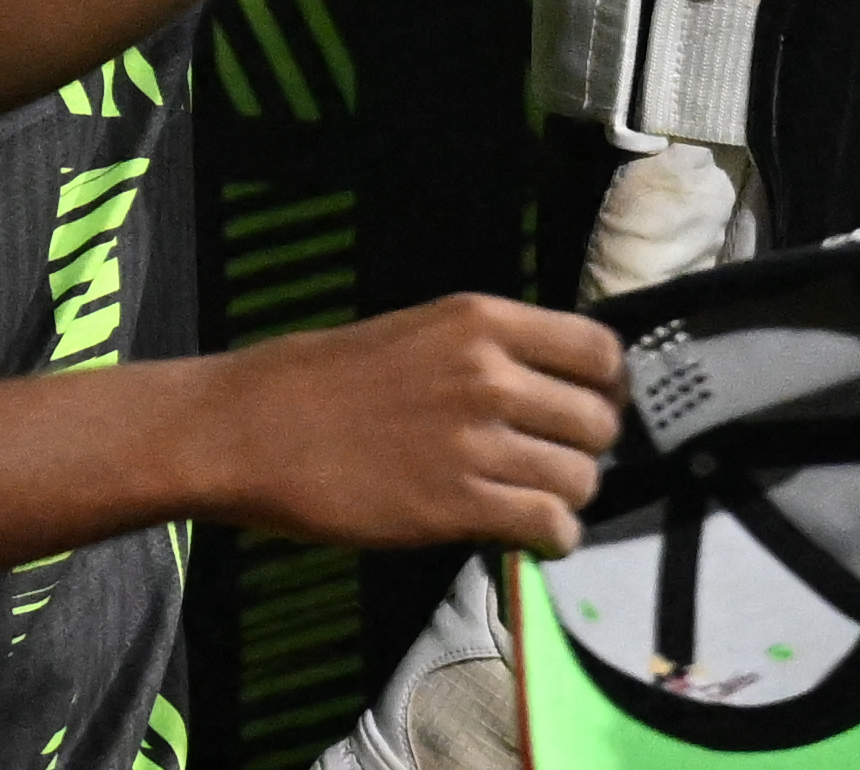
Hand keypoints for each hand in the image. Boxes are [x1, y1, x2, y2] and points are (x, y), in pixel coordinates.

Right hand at [186, 295, 629, 554]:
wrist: (252, 429)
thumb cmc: (322, 379)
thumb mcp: (416, 333)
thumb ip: (486, 353)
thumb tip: (550, 387)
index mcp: (480, 320)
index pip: (599, 350)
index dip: (608, 387)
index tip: (593, 407)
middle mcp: (489, 374)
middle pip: (598, 421)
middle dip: (589, 449)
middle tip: (558, 463)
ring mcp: (475, 442)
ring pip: (580, 478)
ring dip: (569, 498)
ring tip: (539, 503)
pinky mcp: (457, 506)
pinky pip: (549, 525)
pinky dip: (554, 538)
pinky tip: (533, 537)